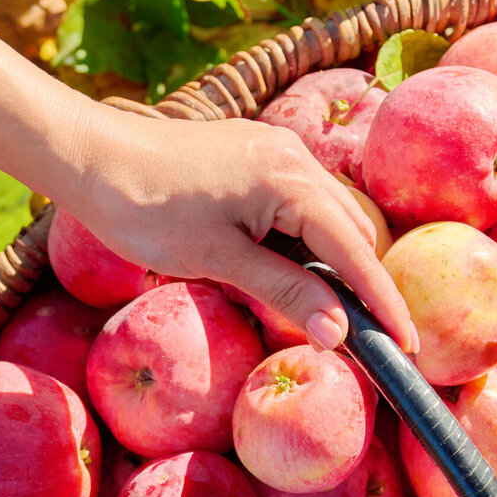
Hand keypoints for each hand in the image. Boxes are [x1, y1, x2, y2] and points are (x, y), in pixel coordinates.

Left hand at [63, 111, 418, 353]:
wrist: (91, 157)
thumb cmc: (147, 208)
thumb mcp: (218, 259)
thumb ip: (284, 290)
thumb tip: (340, 330)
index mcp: (290, 179)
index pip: (355, 251)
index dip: (382, 302)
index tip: (405, 345)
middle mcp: (293, 157)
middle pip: (349, 231)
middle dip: (363, 285)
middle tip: (374, 341)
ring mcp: (273, 151)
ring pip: (324, 216)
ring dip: (332, 263)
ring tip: (334, 314)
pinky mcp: (252, 156)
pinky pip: (297, 203)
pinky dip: (304, 241)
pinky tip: (291, 271)